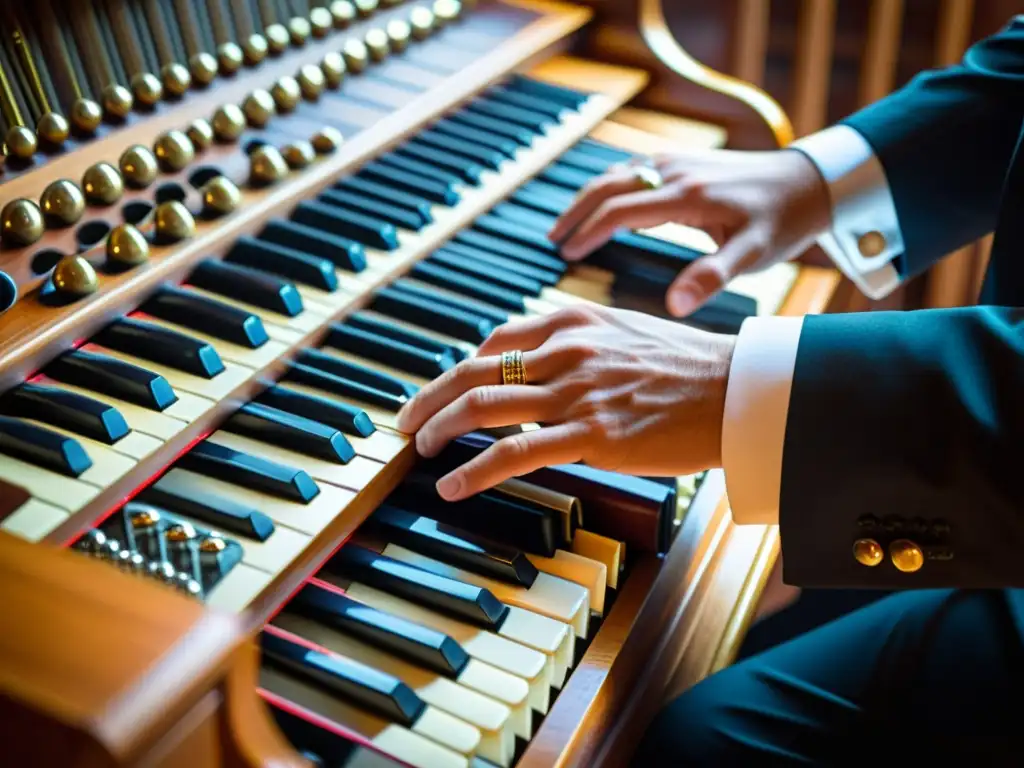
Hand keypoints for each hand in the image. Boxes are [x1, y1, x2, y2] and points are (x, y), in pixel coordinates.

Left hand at [395, 305, 735, 500]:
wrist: (737, 389)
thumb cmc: (687, 366)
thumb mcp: (625, 333)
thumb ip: (578, 342)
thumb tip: (538, 365)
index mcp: (573, 321)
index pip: (496, 341)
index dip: (459, 368)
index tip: (442, 390)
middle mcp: (566, 350)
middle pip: (474, 371)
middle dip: (429, 398)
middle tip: (406, 421)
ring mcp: (576, 392)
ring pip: (483, 407)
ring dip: (439, 429)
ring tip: (418, 450)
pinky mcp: (591, 434)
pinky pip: (515, 451)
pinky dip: (474, 470)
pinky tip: (452, 486)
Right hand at [549, 148, 830, 316]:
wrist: (809, 181)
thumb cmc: (781, 221)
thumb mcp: (753, 254)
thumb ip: (712, 276)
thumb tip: (674, 305)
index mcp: (686, 196)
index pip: (619, 210)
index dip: (588, 232)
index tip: (566, 253)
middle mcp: (675, 172)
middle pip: (608, 186)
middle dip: (576, 212)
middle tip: (554, 239)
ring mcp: (677, 161)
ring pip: (617, 174)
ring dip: (587, 197)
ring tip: (567, 224)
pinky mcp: (682, 160)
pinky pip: (633, 169)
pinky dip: (608, 186)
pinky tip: (602, 204)